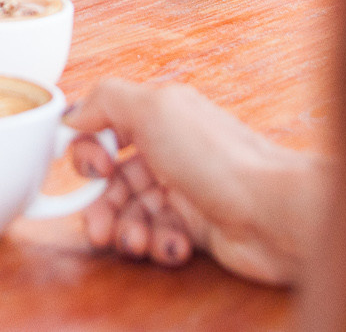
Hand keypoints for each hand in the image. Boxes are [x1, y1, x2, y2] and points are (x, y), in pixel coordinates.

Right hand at [65, 78, 320, 286]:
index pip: (104, 130)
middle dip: (100, 207)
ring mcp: (182, 190)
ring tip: (139, 241)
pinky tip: (175, 245)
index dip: (89, 153)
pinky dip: (160, 244)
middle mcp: (170, 150)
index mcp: (160, 116)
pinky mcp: (195, 227)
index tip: (93, 169)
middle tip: (100, 226)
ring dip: (127, 231)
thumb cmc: (219, 158)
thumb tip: (73, 111)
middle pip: (112, 181)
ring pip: (131, 214)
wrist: (271, 212)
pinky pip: (158, 238)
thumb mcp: (153, 109)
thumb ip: (106, 100)